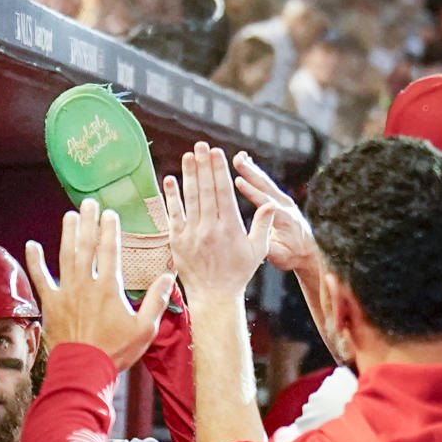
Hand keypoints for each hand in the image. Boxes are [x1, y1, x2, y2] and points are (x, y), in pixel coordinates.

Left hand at [26, 198, 174, 369]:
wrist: (84, 369)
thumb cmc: (116, 351)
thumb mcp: (145, 328)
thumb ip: (156, 300)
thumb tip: (168, 276)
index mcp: (109, 287)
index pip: (110, 250)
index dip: (110, 230)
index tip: (110, 213)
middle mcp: (86, 284)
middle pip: (87, 246)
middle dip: (88, 223)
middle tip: (88, 204)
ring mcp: (66, 292)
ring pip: (65, 256)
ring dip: (67, 234)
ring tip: (69, 216)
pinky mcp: (51, 304)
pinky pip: (41, 278)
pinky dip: (35, 261)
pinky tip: (31, 245)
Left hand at [162, 142, 273, 301]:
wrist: (214, 295)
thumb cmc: (238, 272)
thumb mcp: (257, 249)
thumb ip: (263, 224)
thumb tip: (271, 204)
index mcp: (230, 227)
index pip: (223, 192)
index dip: (219, 170)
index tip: (217, 153)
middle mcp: (210, 228)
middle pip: (206, 190)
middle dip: (203, 165)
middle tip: (201, 145)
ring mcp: (192, 234)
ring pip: (190, 199)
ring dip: (188, 175)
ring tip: (188, 156)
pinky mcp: (177, 242)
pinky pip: (173, 215)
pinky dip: (171, 197)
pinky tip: (170, 180)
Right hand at [231, 151, 319, 275]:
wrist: (308, 251)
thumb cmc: (292, 255)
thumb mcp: (280, 256)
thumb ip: (268, 248)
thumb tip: (255, 244)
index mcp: (284, 219)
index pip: (265, 203)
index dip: (251, 192)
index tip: (238, 181)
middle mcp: (285, 206)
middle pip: (265, 186)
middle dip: (251, 172)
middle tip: (237, 159)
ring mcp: (284, 201)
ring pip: (265, 182)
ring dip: (252, 168)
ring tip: (239, 156)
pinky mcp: (280, 200)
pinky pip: (266, 184)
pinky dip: (255, 173)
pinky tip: (246, 163)